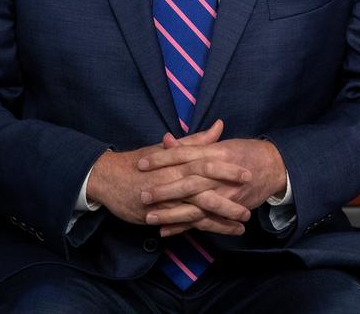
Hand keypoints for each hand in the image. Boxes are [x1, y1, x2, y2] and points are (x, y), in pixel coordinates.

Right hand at [85, 120, 253, 233]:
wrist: (109, 178)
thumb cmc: (140, 162)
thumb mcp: (167, 148)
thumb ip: (195, 141)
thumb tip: (218, 127)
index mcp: (177, 162)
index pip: (207, 164)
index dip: (228, 169)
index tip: (247, 172)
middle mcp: (174, 180)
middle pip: (207, 190)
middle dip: (230, 198)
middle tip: (250, 203)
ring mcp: (167, 199)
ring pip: (199, 211)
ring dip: (222, 218)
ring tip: (243, 222)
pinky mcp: (160, 215)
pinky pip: (186, 224)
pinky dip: (205, 228)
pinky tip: (221, 232)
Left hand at [138, 122, 287, 235]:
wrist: (274, 168)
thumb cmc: (245, 152)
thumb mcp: (220, 144)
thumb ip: (193, 144)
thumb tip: (167, 140)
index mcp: (214, 153)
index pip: (184, 154)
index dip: (162, 158)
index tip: (142, 163)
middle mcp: (218, 174)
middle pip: (188, 182)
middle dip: (164, 190)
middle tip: (142, 195)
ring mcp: (224, 194)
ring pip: (195, 206)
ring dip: (172, 215)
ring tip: (149, 219)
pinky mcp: (229, 209)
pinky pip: (205, 221)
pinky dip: (186, 228)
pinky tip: (166, 232)